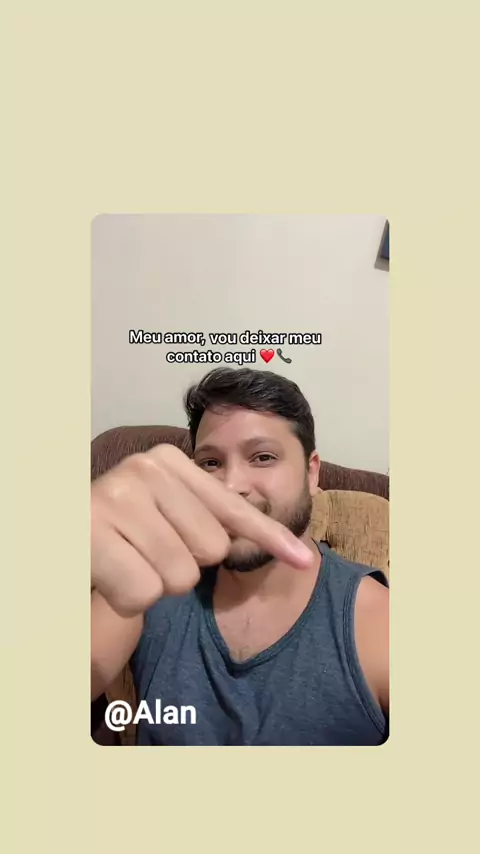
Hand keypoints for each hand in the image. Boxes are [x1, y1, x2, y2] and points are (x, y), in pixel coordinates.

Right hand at [91, 444, 312, 615]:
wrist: (62, 536)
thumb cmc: (121, 530)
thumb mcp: (167, 512)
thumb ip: (214, 520)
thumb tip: (297, 551)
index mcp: (168, 460)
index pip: (233, 510)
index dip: (271, 538)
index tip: (305, 559)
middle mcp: (144, 469)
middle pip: (210, 551)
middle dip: (182, 566)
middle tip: (144, 551)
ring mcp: (116, 498)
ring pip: (179, 577)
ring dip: (154, 584)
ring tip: (125, 560)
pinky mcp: (91, 534)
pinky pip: (144, 594)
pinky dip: (129, 598)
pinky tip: (109, 575)